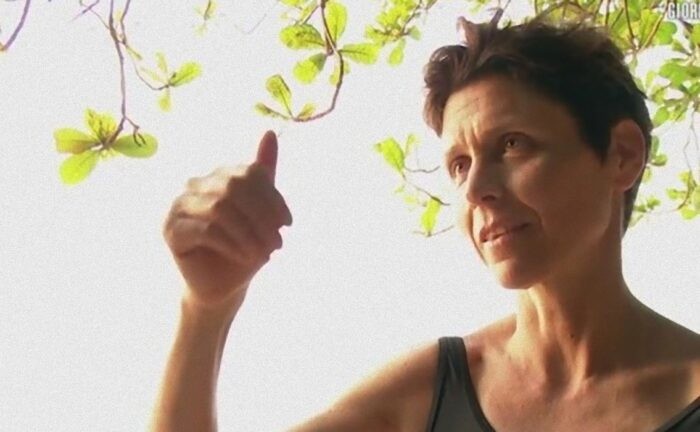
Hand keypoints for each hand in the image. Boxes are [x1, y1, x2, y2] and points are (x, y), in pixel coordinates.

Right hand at [162, 130, 292, 310]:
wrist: (223, 286)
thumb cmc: (245, 247)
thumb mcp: (261, 212)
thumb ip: (263, 175)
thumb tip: (268, 132)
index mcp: (218, 176)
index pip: (248, 173)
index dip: (272, 197)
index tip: (288, 224)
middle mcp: (195, 185)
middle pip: (234, 187)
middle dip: (262, 216)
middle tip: (278, 243)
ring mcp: (178, 205)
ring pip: (220, 207)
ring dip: (250, 233)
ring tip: (266, 253)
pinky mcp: (171, 229)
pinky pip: (207, 229)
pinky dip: (233, 244)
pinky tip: (247, 258)